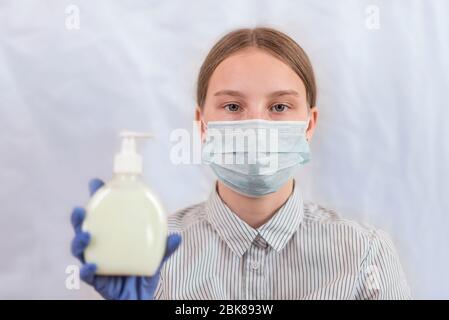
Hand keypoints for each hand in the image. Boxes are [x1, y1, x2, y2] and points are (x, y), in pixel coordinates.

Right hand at [70, 178, 180, 299]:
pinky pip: (87, 274)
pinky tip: (92, 265)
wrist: (139, 298)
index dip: (97, 199)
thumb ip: (166, 248)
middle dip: (79, 218)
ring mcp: (96, 262)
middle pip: (84, 228)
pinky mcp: (96, 280)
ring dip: (78, 241)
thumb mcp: (157, 257)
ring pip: (80, 250)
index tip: (96, 183)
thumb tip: (177, 236)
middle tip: (80, 209)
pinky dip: (87, 269)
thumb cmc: (143, 273)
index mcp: (112, 237)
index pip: (102, 215)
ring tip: (85, 235)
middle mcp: (100, 247)